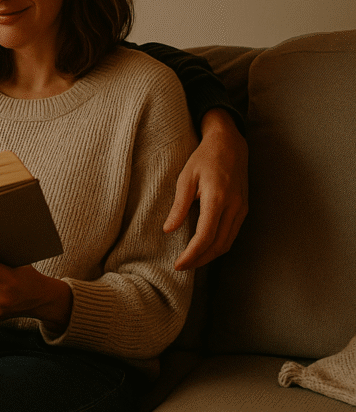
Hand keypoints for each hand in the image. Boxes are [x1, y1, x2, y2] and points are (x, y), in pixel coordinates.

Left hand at [165, 108, 248, 269]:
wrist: (230, 144)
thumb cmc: (204, 158)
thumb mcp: (185, 178)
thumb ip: (178, 205)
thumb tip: (168, 230)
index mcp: (218, 199)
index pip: (206, 236)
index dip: (192, 254)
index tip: (178, 264)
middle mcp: (234, 207)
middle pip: (218, 245)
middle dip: (200, 260)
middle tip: (181, 267)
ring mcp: (242, 209)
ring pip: (228, 243)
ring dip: (209, 255)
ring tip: (191, 261)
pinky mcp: (244, 209)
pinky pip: (232, 234)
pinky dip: (218, 245)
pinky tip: (204, 248)